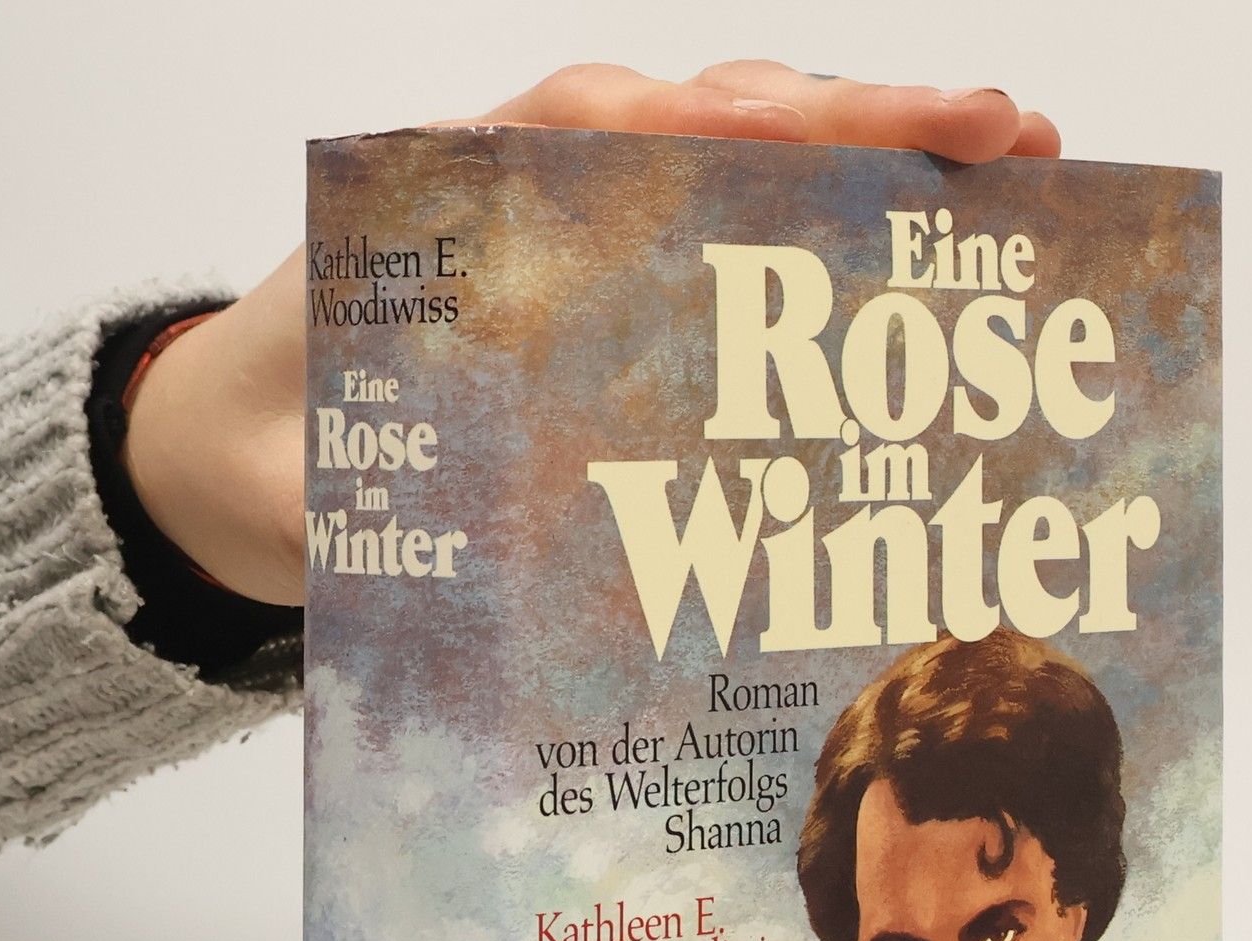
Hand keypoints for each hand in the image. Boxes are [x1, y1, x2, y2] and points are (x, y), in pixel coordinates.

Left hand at [122, 63, 1062, 604]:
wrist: (239, 460)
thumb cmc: (288, 446)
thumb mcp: (320, 458)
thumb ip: (375, 476)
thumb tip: (483, 507)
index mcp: (486, 192)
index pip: (647, 125)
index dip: (780, 125)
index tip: (896, 129)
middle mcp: (554, 187)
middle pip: (732, 122)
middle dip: (875, 124)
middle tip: (1013, 141)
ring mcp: (595, 238)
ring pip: (750, 166)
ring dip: (874, 171)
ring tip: (1006, 184)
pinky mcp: (617, 300)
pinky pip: (731, 248)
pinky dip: (824, 248)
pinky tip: (909, 279)